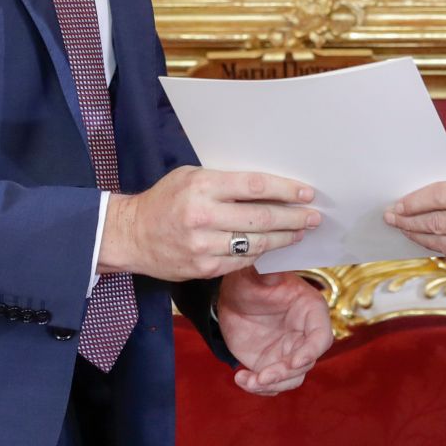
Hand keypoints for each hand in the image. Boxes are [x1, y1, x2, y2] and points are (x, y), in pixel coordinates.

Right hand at [99, 167, 320, 281]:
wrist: (131, 235)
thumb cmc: (165, 199)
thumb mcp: (190, 177)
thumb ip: (224, 180)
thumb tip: (268, 185)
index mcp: (202, 187)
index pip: (254, 186)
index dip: (285, 190)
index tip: (306, 193)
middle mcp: (203, 217)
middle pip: (261, 218)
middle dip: (294, 217)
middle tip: (314, 216)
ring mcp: (203, 246)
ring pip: (256, 243)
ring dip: (284, 238)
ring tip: (301, 231)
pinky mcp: (204, 268)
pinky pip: (242, 261)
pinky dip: (262, 254)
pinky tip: (275, 246)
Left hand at [216, 268, 333, 395]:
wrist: (233, 298)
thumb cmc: (251, 280)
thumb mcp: (258, 275)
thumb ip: (268, 273)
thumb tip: (269, 263)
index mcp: (309, 311)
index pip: (321, 336)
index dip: (311, 351)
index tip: (294, 362)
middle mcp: (304, 335)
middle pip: (306, 363)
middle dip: (285, 373)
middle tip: (263, 376)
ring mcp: (289, 352)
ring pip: (290, 378)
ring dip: (272, 384)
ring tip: (248, 380)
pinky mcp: (272, 364)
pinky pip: (272, 384)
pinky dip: (258, 387)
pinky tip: (240, 378)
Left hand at [385, 175, 445, 273]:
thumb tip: (439, 193)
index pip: (441, 197)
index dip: (414, 201)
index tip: (398, 205)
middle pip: (437, 223)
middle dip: (409, 221)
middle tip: (393, 219)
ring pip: (443, 244)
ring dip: (419, 238)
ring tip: (406, 231)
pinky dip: (440, 251)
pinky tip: (430, 244)